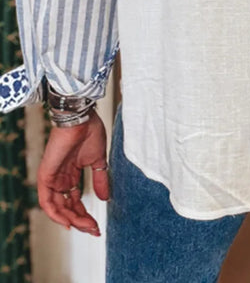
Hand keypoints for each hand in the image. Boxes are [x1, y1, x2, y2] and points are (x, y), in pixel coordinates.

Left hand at [37, 108, 109, 235]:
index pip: (75, 201)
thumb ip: (100, 179)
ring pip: (57, 208)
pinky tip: (68, 222)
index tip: (97, 225)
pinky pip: (47, 201)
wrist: (82, 118)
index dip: (85, 215)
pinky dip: (56, 214)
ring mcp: (52, 178)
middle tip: (94, 229)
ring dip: (71, 220)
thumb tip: (105, 198)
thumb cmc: (90, 132)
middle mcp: (60, 179)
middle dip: (81, 221)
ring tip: (86, 227)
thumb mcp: (98, 160)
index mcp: (71, 175)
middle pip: (67, 207)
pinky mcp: (46, 175)